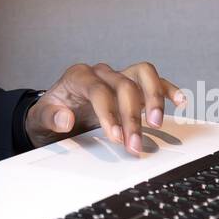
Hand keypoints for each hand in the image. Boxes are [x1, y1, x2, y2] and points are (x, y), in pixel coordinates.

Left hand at [24, 62, 184, 154]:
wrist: (55, 112)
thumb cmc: (51, 113)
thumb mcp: (39, 119)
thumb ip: (50, 117)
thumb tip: (65, 118)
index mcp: (78, 77)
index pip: (99, 90)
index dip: (109, 113)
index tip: (115, 136)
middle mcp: (101, 73)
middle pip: (124, 85)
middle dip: (131, 117)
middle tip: (134, 145)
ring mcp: (118, 78)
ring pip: (142, 74)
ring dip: (154, 98)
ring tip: (157, 123)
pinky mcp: (132, 87)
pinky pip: (153, 81)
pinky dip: (167, 89)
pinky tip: (179, 101)